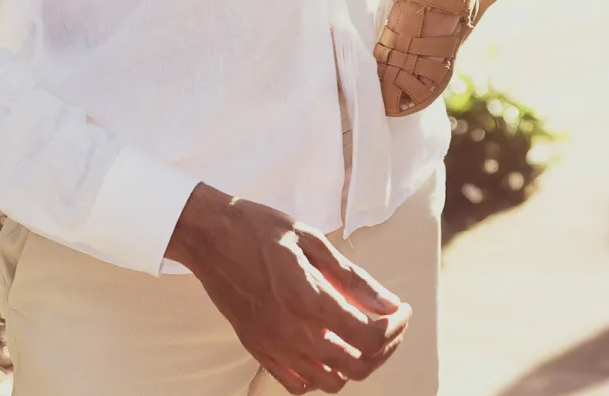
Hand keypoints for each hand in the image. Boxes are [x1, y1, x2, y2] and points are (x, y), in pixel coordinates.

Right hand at [166, 183, 409, 392]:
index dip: (395, 326)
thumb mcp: (309, 238)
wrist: (208, 235)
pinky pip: (298, 385)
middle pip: (357, 366)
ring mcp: (273, 346)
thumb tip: (388, 301)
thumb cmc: (258, 228)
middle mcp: (291, 331)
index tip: (401, 309)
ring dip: (355, 364)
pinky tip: (327, 349)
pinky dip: (321, 376)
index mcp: (307, 298)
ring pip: (330, 383)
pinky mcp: (258, 350)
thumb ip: (351, 276)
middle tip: (389, 322)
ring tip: (361, 335)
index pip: (368, 334)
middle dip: (384, 347)